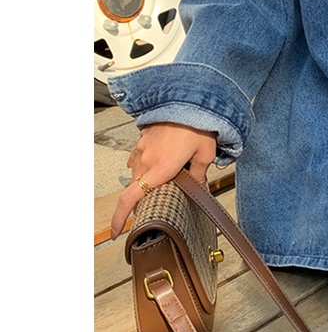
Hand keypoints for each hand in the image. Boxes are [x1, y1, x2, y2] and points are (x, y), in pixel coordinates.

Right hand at [110, 122, 216, 239]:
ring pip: (136, 173)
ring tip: (162, 180)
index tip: (117, 232)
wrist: (189, 99)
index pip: (130, 199)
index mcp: (159, 170)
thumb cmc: (199, 126)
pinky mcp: (143, 138)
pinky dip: (144, 165)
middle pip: (135, 189)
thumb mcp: (205, 155)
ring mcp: (142, 149)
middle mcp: (146, 161)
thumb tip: (197, 186)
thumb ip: (199, 175)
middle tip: (156, 204)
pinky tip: (156, 163)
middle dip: (141, 200)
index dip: (120, 218)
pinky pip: (138, 158)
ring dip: (145, 181)